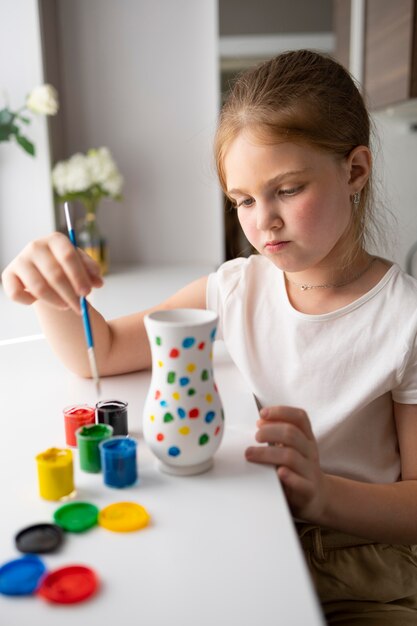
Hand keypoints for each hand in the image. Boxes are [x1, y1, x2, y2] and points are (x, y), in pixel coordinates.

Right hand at [1, 232, 102, 313]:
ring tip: (66, 306)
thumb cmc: (66, 267)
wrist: (45, 271)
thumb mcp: (81, 264)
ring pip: (39, 287)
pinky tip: (38, 301)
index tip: (87, 293)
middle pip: (55, 274)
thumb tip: (98, 283)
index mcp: (55, 239)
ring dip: (55, 301)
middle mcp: (35, 246)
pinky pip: (16, 294)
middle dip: (70, 294)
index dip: (79, 276)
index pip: (68, 256)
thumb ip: (91, 271)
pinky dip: (29, 301)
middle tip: (80, 307)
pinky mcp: (8, 275)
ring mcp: (20, 260)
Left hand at [245, 405, 326, 521]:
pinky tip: (278, 472)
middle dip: (269, 431)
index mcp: (307, 438)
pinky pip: (300, 482)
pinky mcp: (309, 490)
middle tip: (255, 437)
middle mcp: (311, 452)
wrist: (319, 497)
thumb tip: (259, 423)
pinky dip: (289, 476)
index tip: (262, 414)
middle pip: (292, 434)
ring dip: (267, 453)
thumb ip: (280, 436)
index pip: (299, 417)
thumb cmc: (299, 469)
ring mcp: (311, 471)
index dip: (281, 412)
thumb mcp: (294, 448)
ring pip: (290, 456)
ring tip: (250, 454)